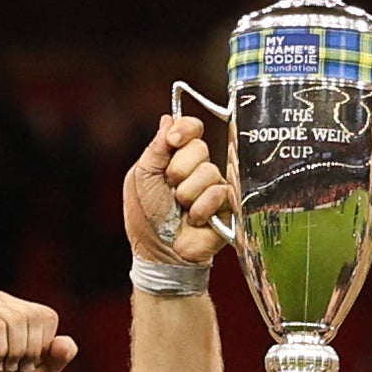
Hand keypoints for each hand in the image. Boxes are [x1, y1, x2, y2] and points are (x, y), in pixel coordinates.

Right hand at [0, 291, 76, 371]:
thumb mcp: (43, 371)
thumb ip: (60, 356)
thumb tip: (64, 342)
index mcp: (20, 307)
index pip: (46, 316)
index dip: (42, 345)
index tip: (27, 361)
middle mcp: (0, 301)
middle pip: (32, 316)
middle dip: (29, 350)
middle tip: (15, 365)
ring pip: (15, 320)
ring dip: (13, 353)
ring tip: (3, 364)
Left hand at [124, 114, 230, 265]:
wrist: (161, 253)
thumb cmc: (147, 217)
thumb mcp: (141, 177)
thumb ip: (156, 148)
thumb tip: (168, 119)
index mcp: (176, 157)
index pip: (191, 128)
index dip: (185, 130)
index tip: (173, 141)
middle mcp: (198, 168)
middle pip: (200, 147)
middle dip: (179, 170)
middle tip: (170, 189)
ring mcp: (215, 186)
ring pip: (209, 172)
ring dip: (188, 195)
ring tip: (181, 210)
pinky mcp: (229, 206)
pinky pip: (220, 193)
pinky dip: (201, 209)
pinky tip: (194, 221)